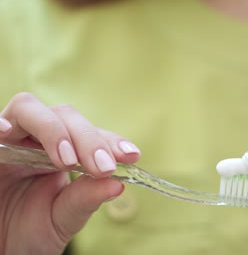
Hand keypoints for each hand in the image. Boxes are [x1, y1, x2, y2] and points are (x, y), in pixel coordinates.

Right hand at [0, 93, 140, 253]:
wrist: (0, 249)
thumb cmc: (29, 232)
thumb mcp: (62, 219)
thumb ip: (85, 200)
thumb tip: (117, 185)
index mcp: (62, 152)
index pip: (90, 135)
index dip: (111, 141)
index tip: (132, 155)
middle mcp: (36, 139)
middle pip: (64, 115)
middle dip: (88, 139)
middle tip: (102, 168)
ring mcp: (10, 139)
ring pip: (29, 108)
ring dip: (52, 130)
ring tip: (66, 161)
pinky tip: (5, 132)